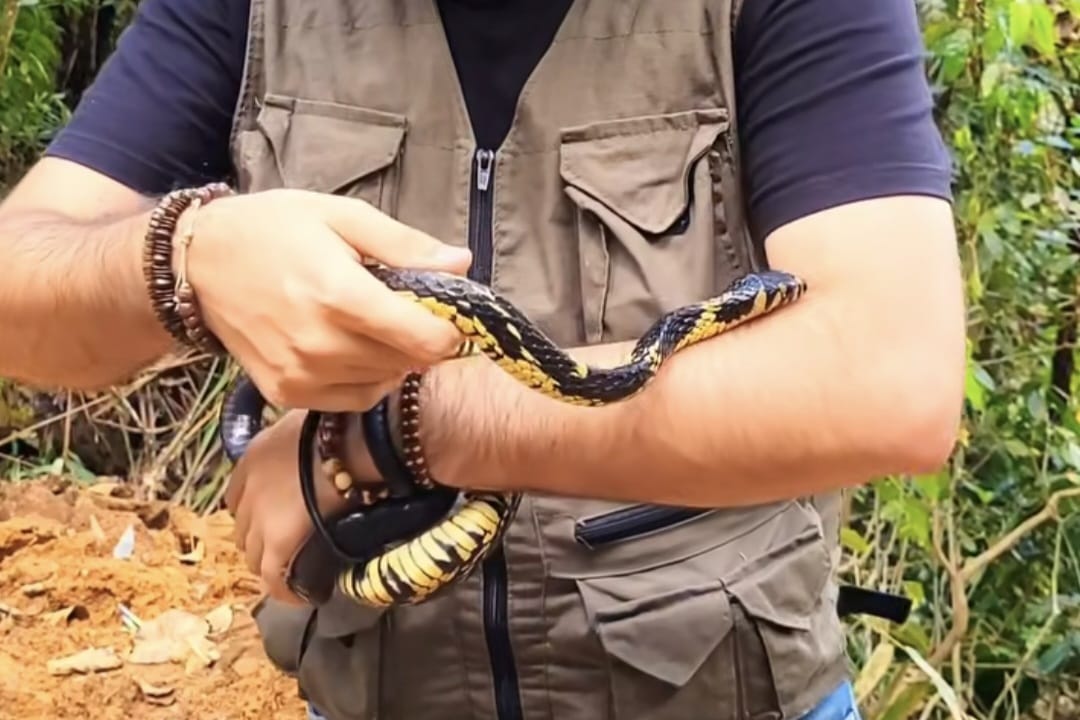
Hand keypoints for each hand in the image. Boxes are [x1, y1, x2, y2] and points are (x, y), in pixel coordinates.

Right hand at [186, 189, 471, 410]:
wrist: (197, 262)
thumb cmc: (273, 230)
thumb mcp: (342, 217)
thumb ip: (405, 245)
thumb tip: (462, 263)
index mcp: (338, 295)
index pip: (426, 340)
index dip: (449, 328)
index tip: (447, 310)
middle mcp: (321, 345)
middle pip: (410, 361)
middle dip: (420, 336)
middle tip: (399, 305)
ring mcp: (302, 375)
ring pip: (386, 381)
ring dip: (392, 356)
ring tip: (365, 320)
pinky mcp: (287, 394)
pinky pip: (356, 398)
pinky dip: (366, 377)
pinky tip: (348, 345)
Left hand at [223, 409, 373, 604]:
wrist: (350, 445)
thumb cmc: (339, 428)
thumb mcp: (303, 423)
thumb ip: (294, 442)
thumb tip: (311, 445)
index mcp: (251, 460)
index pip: (238, 497)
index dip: (254, 511)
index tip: (273, 518)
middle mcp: (247, 492)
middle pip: (243, 528)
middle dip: (260, 540)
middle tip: (289, 547)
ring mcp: (259, 519)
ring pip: (254, 556)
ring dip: (272, 565)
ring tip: (297, 572)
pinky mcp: (277, 543)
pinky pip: (274, 577)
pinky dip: (284, 590)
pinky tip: (302, 596)